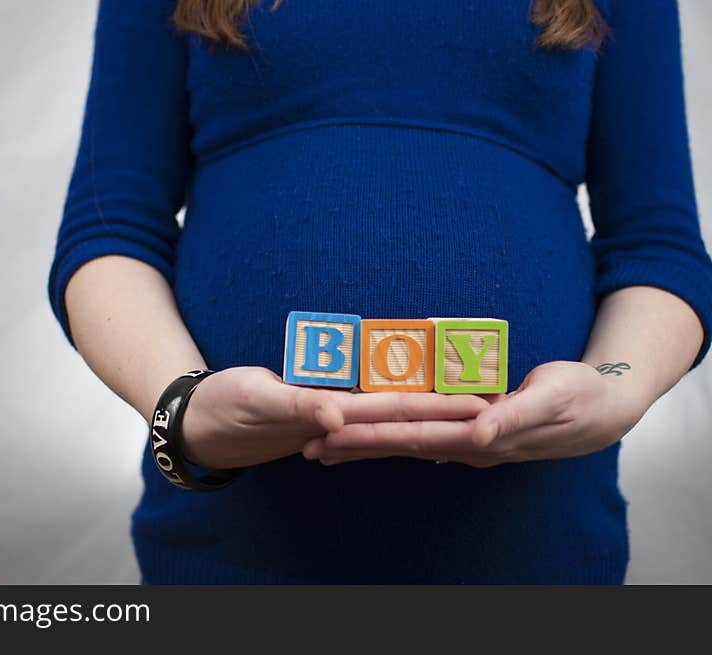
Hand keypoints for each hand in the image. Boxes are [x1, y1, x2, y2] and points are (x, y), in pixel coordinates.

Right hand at [181, 366, 488, 468]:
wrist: (198, 422)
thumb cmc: (223, 408)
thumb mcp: (257, 401)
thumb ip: (299, 406)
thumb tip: (340, 417)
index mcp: (331, 415)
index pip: (398, 410)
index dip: (439, 408)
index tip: (482, 406)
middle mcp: (338, 416)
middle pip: (404, 410)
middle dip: (447, 406)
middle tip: (495, 397)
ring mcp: (329, 413)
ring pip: (388, 408)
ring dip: (426, 406)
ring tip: (465, 399)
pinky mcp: (316, 405)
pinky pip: (362, 404)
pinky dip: (391, 405)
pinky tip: (411, 404)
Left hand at [303, 361, 645, 467]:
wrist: (600, 410)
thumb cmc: (576, 397)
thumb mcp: (551, 398)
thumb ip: (514, 415)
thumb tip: (478, 435)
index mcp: (478, 436)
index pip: (412, 436)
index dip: (371, 436)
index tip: (332, 435)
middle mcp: (465, 444)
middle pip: (397, 446)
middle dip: (352, 448)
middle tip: (308, 449)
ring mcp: (466, 442)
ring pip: (405, 445)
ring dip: (365, 448)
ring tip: (325, 451)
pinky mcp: (469, 434)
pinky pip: (421, 437)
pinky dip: (391, 439)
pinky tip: (370, 444)